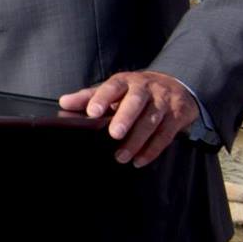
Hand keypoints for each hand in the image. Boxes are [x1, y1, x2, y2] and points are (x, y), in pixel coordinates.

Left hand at [58, 70, 197, 167]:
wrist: (176, 85)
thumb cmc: (136, 91)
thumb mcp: (114, 90)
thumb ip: (89, 97)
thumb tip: (64, 102)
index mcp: (126, 81)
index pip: (113, 87)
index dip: (102, 98)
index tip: (92, 111)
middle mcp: (146, 89)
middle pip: (136, 101)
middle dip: (125, 117)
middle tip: (114, 134)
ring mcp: (164, 101)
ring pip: (152, 120)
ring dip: (137, 140)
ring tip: (122, 157)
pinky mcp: (178, 115)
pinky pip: (166, 134)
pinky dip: (152, 149)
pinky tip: (139, 160)